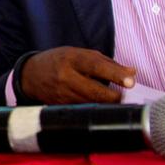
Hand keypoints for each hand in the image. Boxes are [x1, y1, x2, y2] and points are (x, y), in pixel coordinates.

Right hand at [20, 47, 135, 103]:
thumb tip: (132, 72)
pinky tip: (101, 108)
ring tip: (117, 102)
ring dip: (106, 105)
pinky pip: (82, 110)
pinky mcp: (61, 107)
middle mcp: (65, 77)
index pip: (96, 66)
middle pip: (94, 91)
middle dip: (114, 97)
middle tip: (126, 97)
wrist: (31, 74)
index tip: (131, 82)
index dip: (115, 74)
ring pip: (90, 104)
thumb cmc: (60, 60)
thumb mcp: (80, 54)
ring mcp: (62, 94)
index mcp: (72, 59)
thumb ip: (107, 63)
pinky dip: (95, 109)